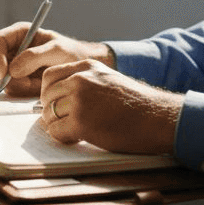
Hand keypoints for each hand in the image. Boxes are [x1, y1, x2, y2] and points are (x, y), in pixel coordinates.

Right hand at [0, 24, 111, 96]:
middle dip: (4, 75)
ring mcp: (13, 66)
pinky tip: (36, 87)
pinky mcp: (17, 81)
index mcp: (19, 34)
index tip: (4, 72)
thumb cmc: (71, 53)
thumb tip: (12, 70)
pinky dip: (21, 91)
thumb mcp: (57, 50)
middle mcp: (12, 49)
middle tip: (24, 82)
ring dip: (15, 84)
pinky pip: (10, 89)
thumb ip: (35, 57)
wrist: (80, 68)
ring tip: (36, 83)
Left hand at [38, 59, 180, 154]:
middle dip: (51, 111)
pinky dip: (63, 138)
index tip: (56, 103)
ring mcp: (80, 100)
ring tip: (74, 130)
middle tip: (64, 121)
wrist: (157, 118)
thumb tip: (58, 97)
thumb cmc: (137, 104)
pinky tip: (78, 137)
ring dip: (57, 125)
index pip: (50, 76)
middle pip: (47, 96)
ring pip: (48, 115)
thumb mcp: (108, 80)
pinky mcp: (81, 122)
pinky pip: (56, 132)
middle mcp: (80, 79)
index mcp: (87, 66)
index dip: (49, 93)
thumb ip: (84, 82)